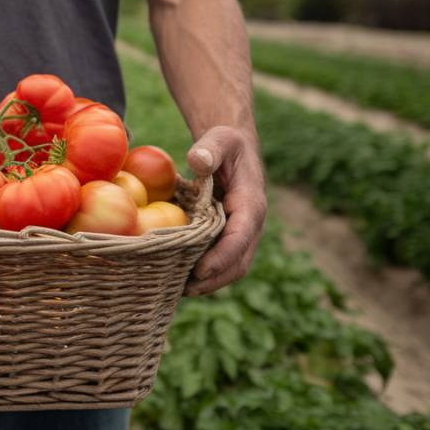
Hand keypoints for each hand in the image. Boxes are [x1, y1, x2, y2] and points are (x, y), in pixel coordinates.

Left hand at [184, 125, 266, 295]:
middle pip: (239, 262)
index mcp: (251, 204)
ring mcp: (241, 234)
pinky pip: (220, 260)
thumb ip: (210, 148)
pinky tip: (178, 277)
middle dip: (214, 279)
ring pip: (231, 267)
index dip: (222, 257)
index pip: (241, 236)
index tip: (200, 271)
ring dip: (209, 282)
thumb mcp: (220, 139)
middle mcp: (250, 225)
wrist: (234, 150)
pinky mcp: (229, 237)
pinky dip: (203, 273)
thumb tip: (197, 160)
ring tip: (179, 290)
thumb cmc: (225, 144)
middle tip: (184, 290)